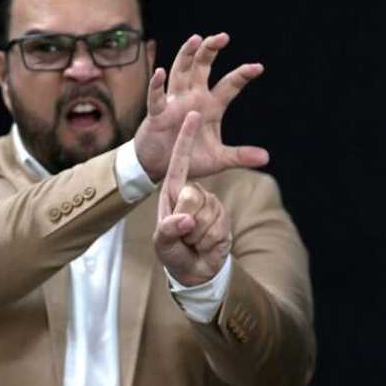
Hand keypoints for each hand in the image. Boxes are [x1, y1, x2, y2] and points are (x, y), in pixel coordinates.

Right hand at [134, 33, 268, 182]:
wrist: (160, 167)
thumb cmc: (189, 157)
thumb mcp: (219, 159)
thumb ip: (240, 156)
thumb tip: (265, 158)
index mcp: (211, 106)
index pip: (229, 85)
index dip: (242, 75)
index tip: (258, 67)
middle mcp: (193, 98)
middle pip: (202, 68)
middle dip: (211, 51)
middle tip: (223, 36)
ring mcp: (174, 103)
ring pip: (180, 73)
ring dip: (187, 56)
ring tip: (196, 39)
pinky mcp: (157, 114)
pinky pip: (156, 97)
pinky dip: (157, 85)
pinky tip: (161, 72)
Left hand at [153, 112, 232, 286]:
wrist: (197, 270)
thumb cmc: (173, 253)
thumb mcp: (163, 243)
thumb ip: (169, 230)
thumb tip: (186, 217)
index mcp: (173, 192)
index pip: (179, 162)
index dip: (186, 139)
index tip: (193, 114)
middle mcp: (191, 194)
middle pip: (193, 195)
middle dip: (188, 221)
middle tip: (183, 236)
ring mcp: (208, 204)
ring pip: (207, 212)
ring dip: (199, 234)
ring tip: (193, 241)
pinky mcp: (222, 215)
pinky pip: (218, 224)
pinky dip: (210, 239)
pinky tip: (206, 244)